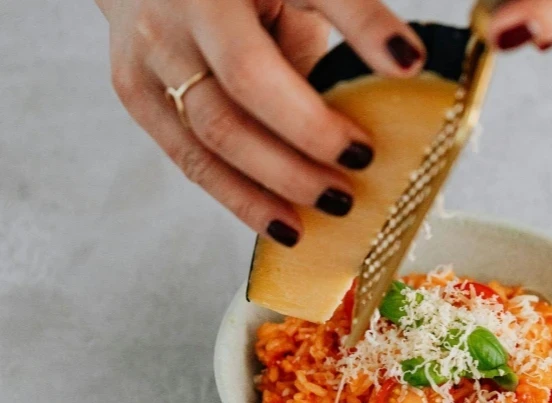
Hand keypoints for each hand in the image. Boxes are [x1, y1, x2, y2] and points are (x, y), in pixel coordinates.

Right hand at [97, 0, 425, 246]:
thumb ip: (346, 11)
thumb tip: (406, 66)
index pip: (297, 11)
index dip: (353, 39)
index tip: (404, 70)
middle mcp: (177, 12)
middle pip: (240, 93)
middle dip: (306, 143)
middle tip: (359, 175)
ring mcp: (146, 55)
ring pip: (209, 140)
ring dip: (274, 187)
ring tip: (332, 209)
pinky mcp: (135, 94)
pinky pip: (190, 160)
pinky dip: (240, 198)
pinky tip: (282, 223)